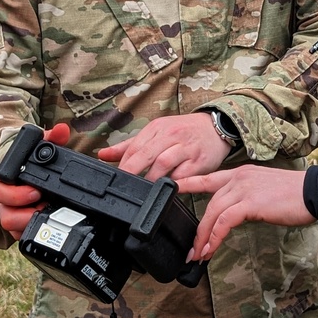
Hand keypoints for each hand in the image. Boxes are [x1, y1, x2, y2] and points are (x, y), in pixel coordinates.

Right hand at [0, 123, 69, 239]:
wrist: (27, 170)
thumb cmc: (32, 158)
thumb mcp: (41, 146)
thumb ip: (51, 137)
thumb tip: (62, 129)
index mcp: (4, 179)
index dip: (15, 195)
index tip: (36, 192)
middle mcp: (3, 199)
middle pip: (4, 214)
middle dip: (24, 213)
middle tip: (44, 205)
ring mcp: (10, 212)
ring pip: (11, 227)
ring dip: (29, 223)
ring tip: (46, 214)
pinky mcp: (18, 224)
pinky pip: (19, 235)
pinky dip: (30, 231)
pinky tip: (44, 225)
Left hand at [97, 112, 230, 180]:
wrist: (216, 127)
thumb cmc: (184, 131)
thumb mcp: (157, 132)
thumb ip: (129, 146)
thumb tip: (102, 155)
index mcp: (157, 127)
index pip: (134, 147)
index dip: (123, 165)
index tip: (117, 178)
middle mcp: (171, 135)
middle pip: (146, 155)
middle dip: (133, 172)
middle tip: (126, 187)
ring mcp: (185, 147)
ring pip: (164, 164)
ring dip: (152, 179)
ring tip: (145, 189)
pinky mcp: (199, 160)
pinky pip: (183, 175)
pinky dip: (173, 183)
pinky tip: (167, 189)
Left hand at [177, 165, 311, 260]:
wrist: (313, 192)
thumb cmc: (294, 195)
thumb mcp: (264, 192)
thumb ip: (246, 199)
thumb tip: (234, 217)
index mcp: (241, 174)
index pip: (209, 178)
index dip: (188, 183)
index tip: (172, 188)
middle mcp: (239, 178)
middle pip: (208, 202)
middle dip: (197, 228)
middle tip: (192, 249)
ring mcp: (244, 188)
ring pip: (213, 212)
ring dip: (203, 237)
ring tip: (199, 254)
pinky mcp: (250, 202)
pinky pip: (224, 221)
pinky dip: (215, 237)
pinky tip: (212, 249)